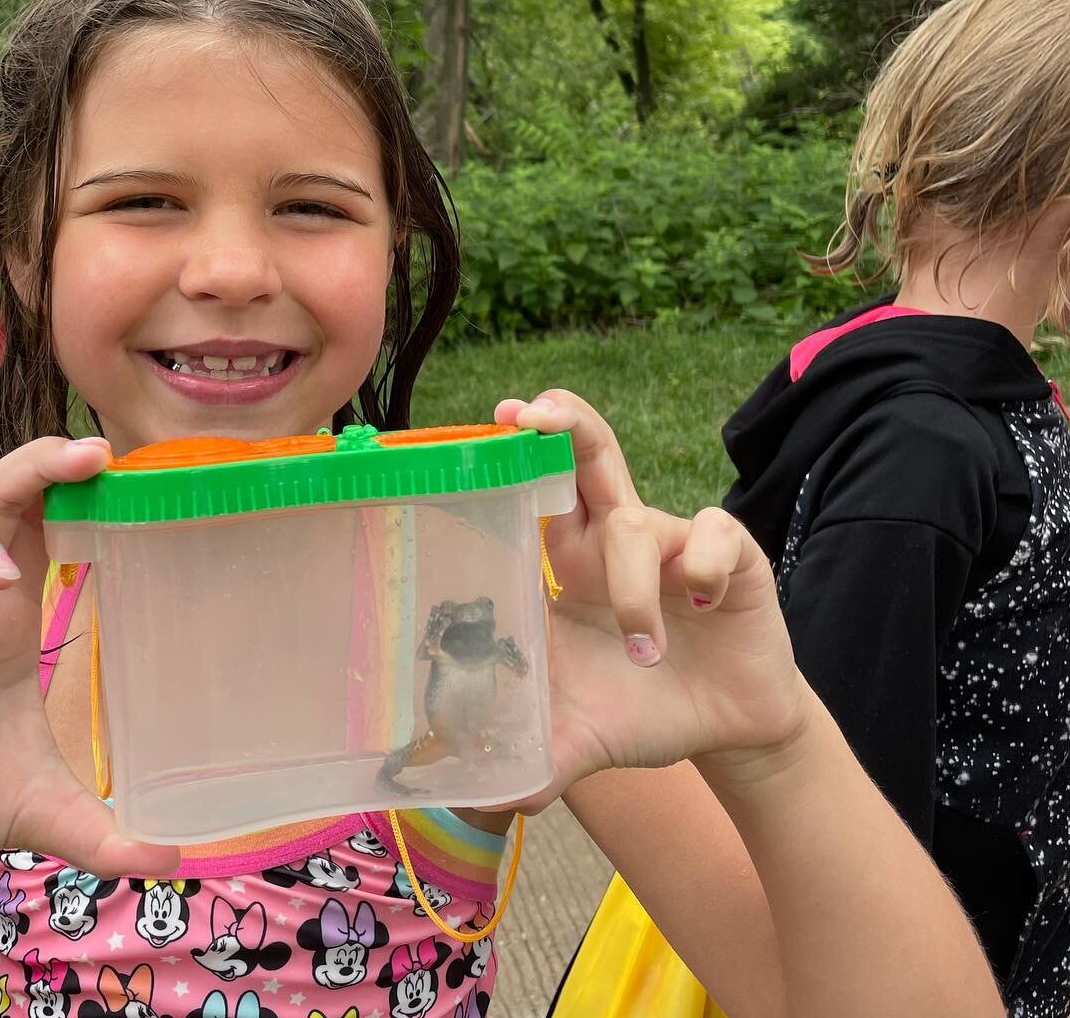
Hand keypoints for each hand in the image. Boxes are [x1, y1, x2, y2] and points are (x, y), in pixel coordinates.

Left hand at [496, 391, 812, 803]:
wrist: (726, 733)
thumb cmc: (642, 710)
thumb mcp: (582, 735)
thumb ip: (536, 755)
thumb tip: (481, 797)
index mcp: (573, 560)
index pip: (540, 485)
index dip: (519, 451)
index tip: (495, 420)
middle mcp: (618, 536)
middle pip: (589, 451)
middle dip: (563, 422)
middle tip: (532, 415)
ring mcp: (674, 539)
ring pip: (636, 524)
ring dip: (630, 591)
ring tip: (643, 652)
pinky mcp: (731, 555)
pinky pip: (710, 534)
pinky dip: (698, 563)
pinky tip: (698, 599)